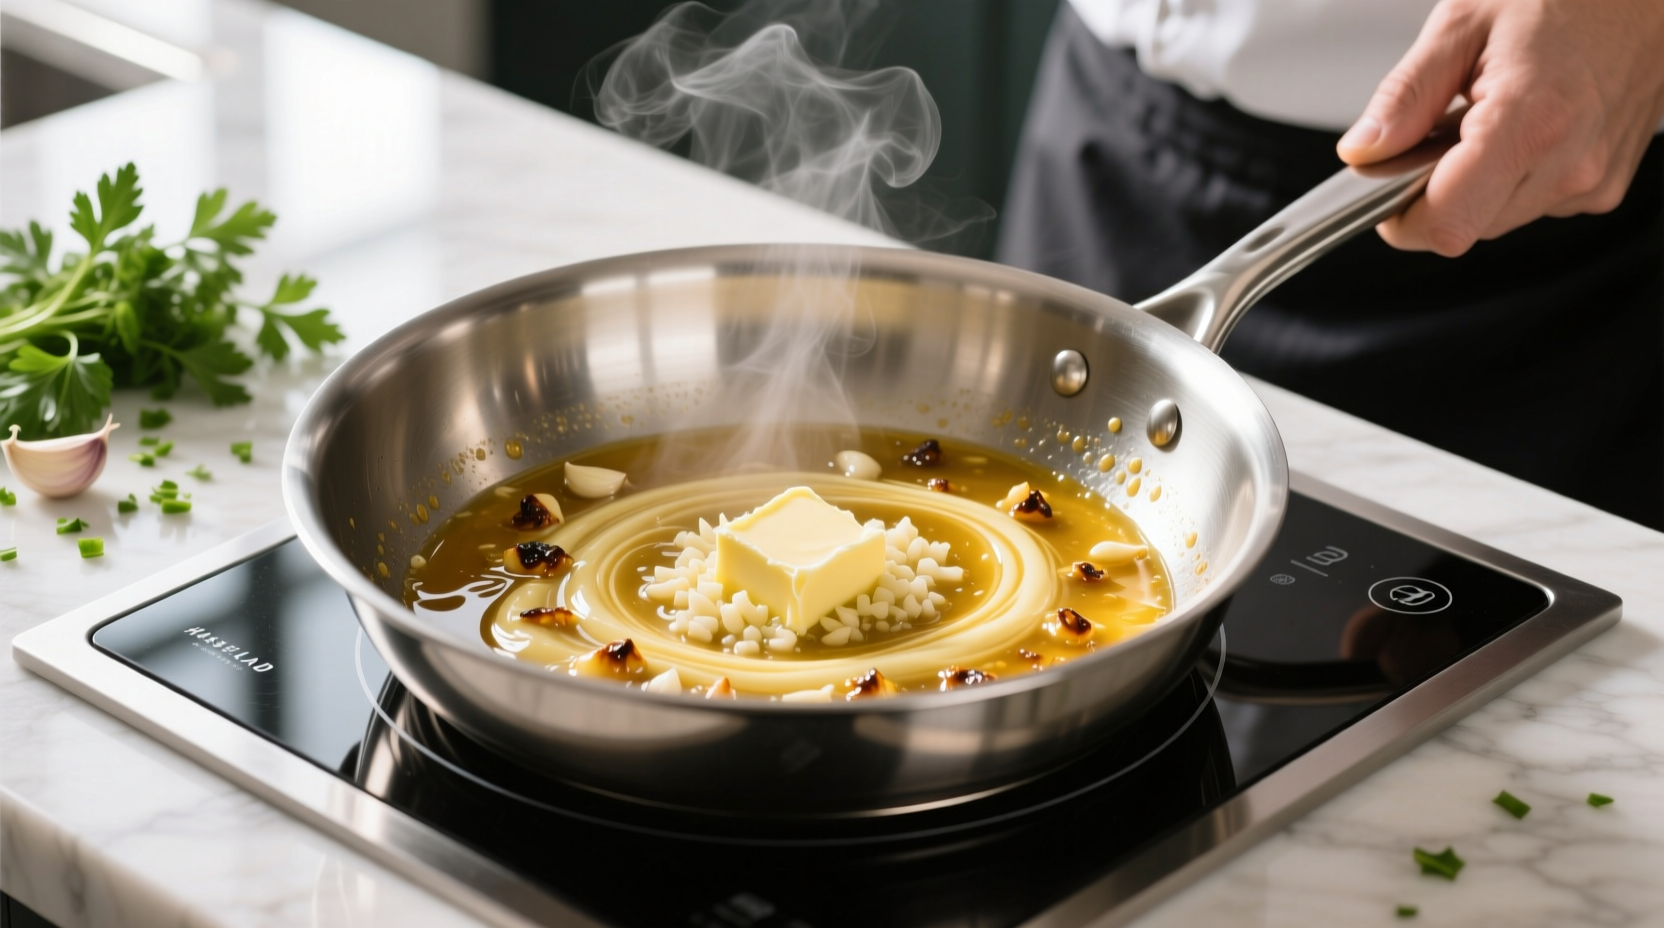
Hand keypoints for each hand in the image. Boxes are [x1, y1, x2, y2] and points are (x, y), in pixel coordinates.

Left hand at [1336, 0, 1663, 256]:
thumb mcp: (1464, 23)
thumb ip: (1405, 97)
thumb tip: (1362, 151)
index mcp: (1531, 123)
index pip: (1446, 225)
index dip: (1401, 217)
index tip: (1386, 187)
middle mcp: (1571, 165)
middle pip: (1467, 227)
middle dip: (1435, 193)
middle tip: (1440, 131)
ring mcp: (1593, 182)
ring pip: (1497, 219)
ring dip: (1475, 186)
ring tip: (1486, 118)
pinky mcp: (1605, 187)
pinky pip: (1534, 204)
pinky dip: (1512, 177)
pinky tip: (1522, 128)